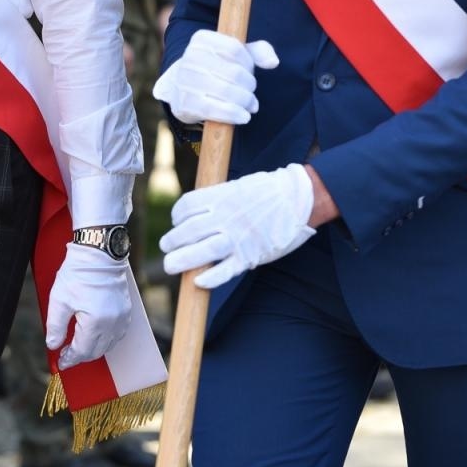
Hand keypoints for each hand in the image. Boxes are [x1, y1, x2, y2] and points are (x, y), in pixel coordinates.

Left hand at [45, 243, 134, 368]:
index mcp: (95, 323)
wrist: (99, 253)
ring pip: (110, 344)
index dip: (69, 359)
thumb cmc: (78, 274)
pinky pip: (119, 333)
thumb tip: (53, 345)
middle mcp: (113, 323)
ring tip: (81, 345)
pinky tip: (97, 335)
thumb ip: (55, 327)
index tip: (61, 362)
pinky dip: (108, 338)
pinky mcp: (127, 309)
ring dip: (95, 348)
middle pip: (97, 351)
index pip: (82, 351)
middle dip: (81, 355)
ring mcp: (122, 316)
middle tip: (67, 353)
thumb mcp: (59, 301)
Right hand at [153, 30, 278, 125]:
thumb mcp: (235, 54)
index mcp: (202, 39)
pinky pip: (214, 110)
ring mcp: (185, 81)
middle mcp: (190, 57)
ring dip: (245, 100)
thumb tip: (273, 62)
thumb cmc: (214, 66)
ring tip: (251, 105)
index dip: (248, 62)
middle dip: (249, 85)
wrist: (180, 85)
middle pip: (233, 72)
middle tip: (252, 91)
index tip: (250, 70)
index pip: (234, 48)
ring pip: (226, 92)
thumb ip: (258, 51)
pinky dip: (234, 114)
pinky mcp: (184, 104)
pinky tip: (243, 116)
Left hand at [160, 164, 314, 288]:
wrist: (299, 199)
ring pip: (201, 252)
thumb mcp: (241, 185)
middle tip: (166, 246)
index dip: (177, 215)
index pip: (187, 206)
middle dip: (172, 241)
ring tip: (171, 264)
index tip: (176, 221)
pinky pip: (224, 271)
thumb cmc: (271, 191)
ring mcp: (237, 237)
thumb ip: (220, 197)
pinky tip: (198, 281)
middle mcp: (225, 217)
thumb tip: (201, 207)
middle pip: (188, 231)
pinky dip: (209, 278)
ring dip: (181, 260)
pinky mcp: (249, 255)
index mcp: (222, 196)